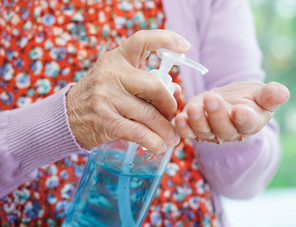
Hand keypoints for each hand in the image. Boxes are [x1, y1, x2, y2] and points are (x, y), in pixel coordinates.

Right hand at [66, 30, 190, 151]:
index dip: (166, 40)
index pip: (142, 41)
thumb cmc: (101, 96)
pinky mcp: (105, 121)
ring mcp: (107, 97)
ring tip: (172, 138)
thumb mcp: (119, 80)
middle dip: (169, 104)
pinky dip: (153, 141)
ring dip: (166, 129)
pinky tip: (159, 146)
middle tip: (172, 114)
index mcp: (117, 59)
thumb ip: (146, 83)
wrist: (67, 116)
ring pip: (149, 114)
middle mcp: (112, 74)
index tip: (185, 47)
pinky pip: (138, 132)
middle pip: (155, 86)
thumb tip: (177, 92)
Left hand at [174, 82, 289, 142]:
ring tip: (194, 108)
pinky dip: (183, 127)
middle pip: (224, 128)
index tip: (240, 111)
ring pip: (204, 131)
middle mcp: (230, 132)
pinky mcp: (194, 128)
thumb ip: (270, 95)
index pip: (248, 124)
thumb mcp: (261, 93)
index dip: (244, 119)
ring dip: (198, 121)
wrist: (229, 102)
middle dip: (217, 115)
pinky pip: (188, 132)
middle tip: (212, 99)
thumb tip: (283, 93)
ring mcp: (211, 132)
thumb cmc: (248, 98)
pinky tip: (179, 119)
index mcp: (250, 123)